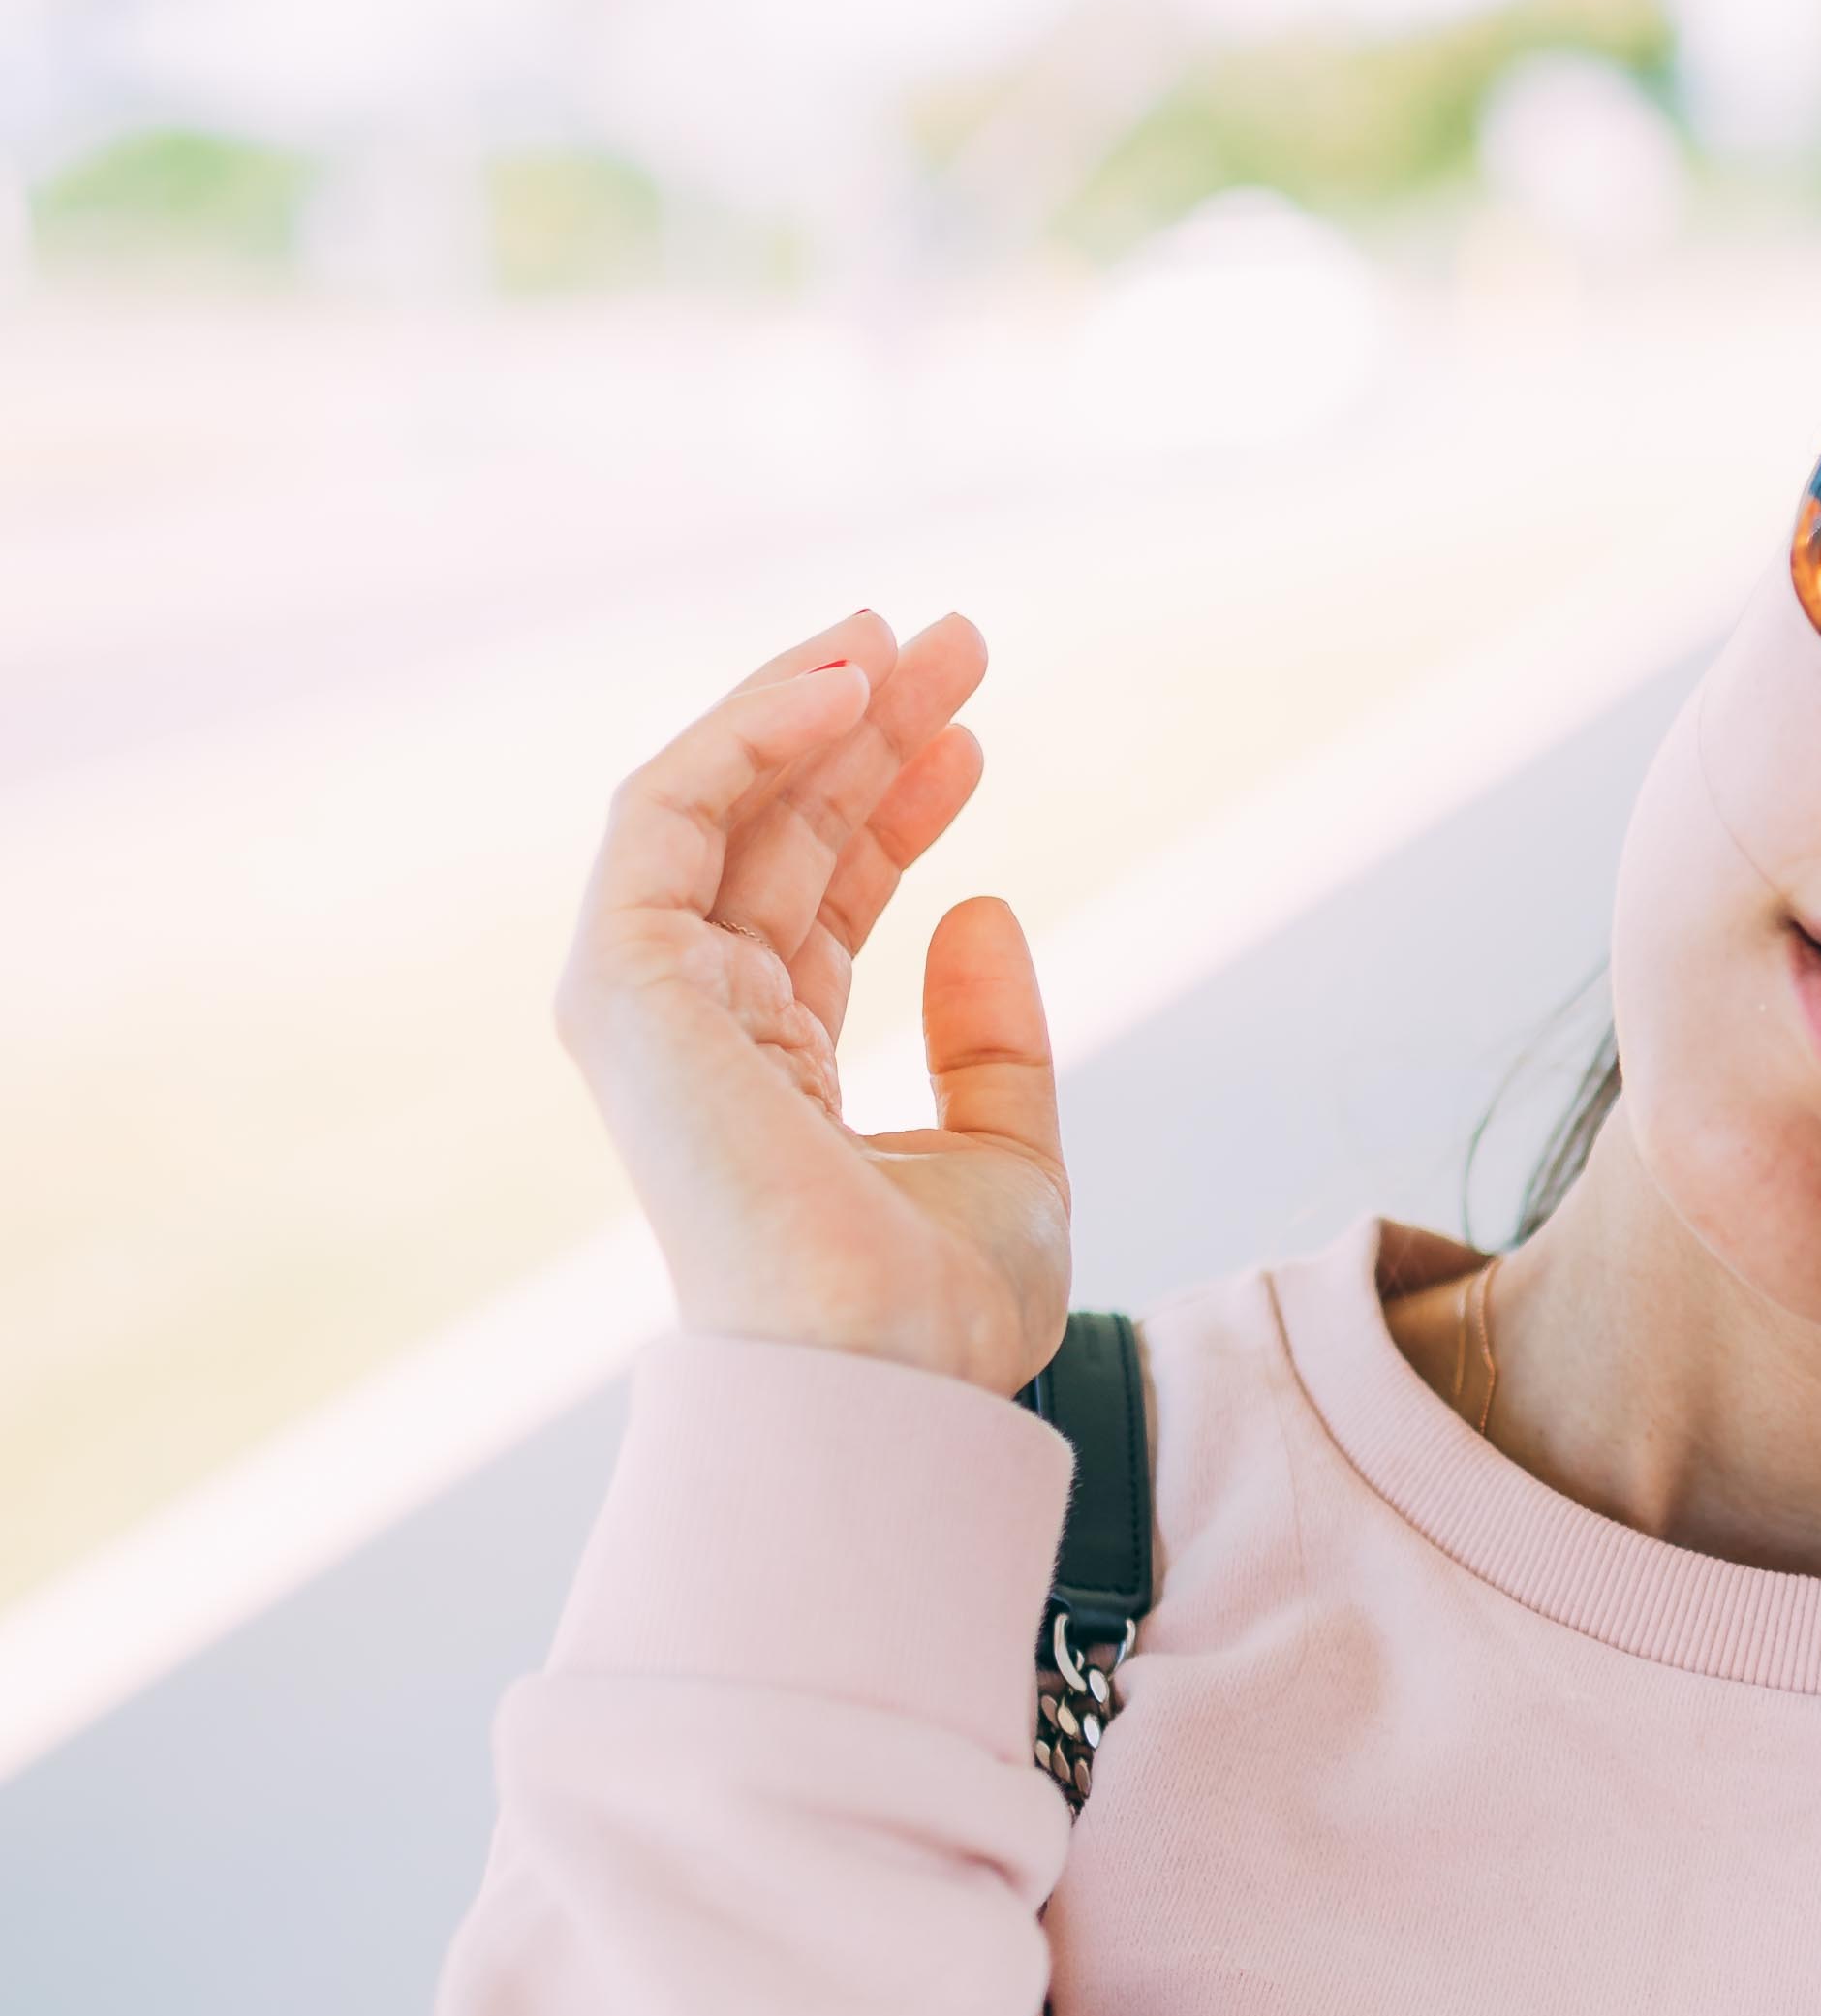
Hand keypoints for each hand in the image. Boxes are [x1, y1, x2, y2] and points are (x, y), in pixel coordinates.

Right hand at [554, 611, 1069, 1392]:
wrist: (885, 1379)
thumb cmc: (938, 1315)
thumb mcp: (1004, 1157)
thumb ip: (989, 1039)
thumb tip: (985, 907)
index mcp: (771, 1077)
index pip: (822, 905)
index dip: (894, 809)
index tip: (971, 733)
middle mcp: (701, 1036)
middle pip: (777, 841)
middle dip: (863, 732)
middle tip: (959, 640)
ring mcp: (652, 1010)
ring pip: (721, 810)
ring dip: (809, 709)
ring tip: (911, 636)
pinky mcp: (623, 984)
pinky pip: (666, 815)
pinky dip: (745, 734)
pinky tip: (841, 683)